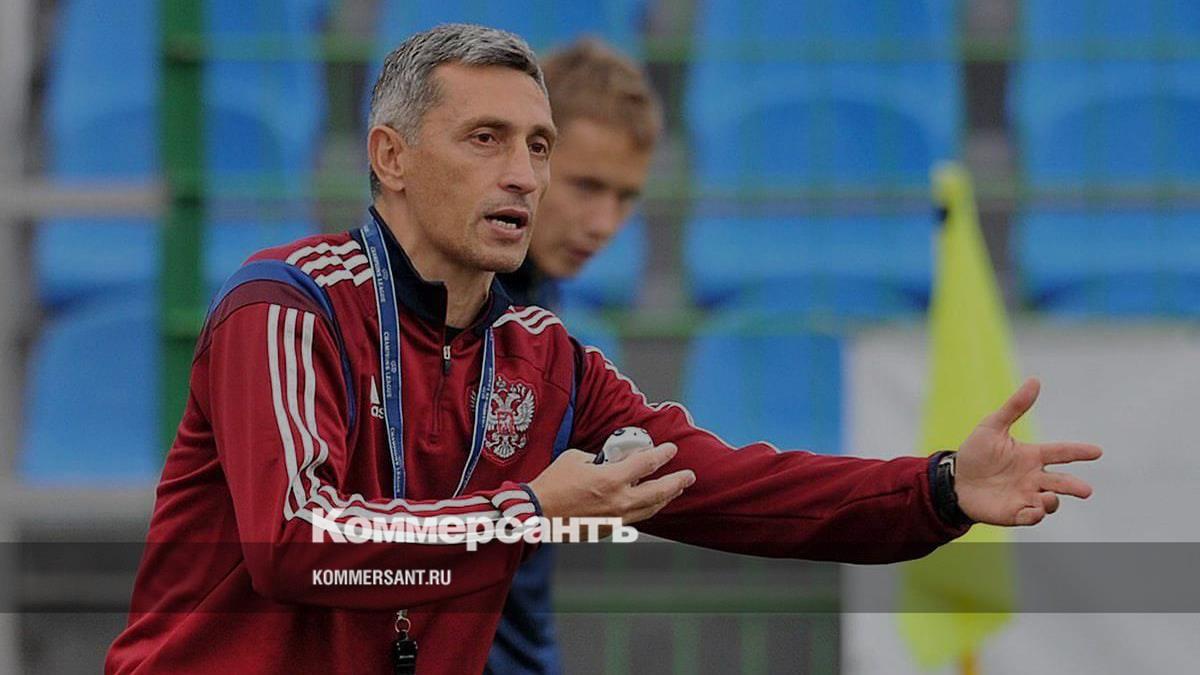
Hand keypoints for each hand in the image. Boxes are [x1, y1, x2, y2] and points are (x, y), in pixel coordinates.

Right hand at [526, 443, 695, 523]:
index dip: (662, 454)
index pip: (646, 464)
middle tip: (689, 475)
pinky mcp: (609, 529)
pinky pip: (635, 518)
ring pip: (650, 508)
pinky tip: (651, 503)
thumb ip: (599, 458)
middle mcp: (619, 501)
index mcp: (611, 479)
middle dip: (677, 482)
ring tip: (676, 489)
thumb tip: (610, 460)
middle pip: (658, 491)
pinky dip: (647, 508)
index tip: (671, 449)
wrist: (538, 514)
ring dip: (666, 497)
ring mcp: (616, 518)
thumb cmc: (553, 484)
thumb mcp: (576, 458)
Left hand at [954, 378, 1102, 525]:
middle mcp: (1033, 478)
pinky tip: (1034, 510)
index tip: (1097, 451)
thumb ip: (1015, 406)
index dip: (1079, 452)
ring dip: (1052, 502)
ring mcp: (1025, 496)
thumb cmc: (975, 453)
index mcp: (1032, 456)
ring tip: (1049, 498)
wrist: (954, 480)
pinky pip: (1029, 517)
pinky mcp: (1013, 513)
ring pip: (1049, 502)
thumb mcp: (992, 426)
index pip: (1061, 452)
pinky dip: (1035, 516)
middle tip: (1086, 491)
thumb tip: (1035, 380)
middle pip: (1061, 482)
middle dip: (1075, 486)